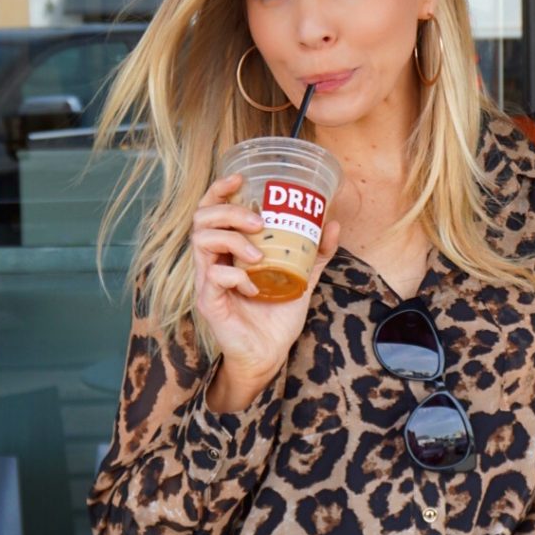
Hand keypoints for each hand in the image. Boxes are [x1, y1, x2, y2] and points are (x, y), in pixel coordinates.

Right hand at [191, 172, 339, 403]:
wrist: (269, 355)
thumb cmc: (277, 316)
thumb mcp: (302, 278)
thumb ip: (315, 252)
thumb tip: (333, 222)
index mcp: (228, 251)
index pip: (212, 211)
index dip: (220, 190)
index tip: (240, 179)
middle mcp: (212, 262)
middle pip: (201, 219)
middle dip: (230, 212)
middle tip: (259, 223)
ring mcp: (206, 282)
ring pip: (201, 242)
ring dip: (233, 240)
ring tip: (259, 256)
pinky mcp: (209, 302)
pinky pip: (213, 277)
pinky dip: (236, 275)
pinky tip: (254, 286)